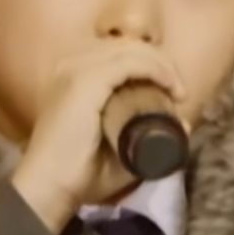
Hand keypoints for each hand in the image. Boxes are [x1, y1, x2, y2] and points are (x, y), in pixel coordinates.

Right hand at [10, 40, 186, 231]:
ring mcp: (76, 69)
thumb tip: (184, 125)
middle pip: (128, 46)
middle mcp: (71, 63)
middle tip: (178, 93)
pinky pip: (130, 62)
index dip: (151, 64)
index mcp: (73, 74)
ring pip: (133, 50)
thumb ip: (147, 139)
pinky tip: (171, 87)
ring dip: (162, 66)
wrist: (50, 188)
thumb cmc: (79, 174)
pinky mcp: (84, 81)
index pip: (119, 52)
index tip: (173, 92)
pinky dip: (157, 69)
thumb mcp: (120, 150)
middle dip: (160, 63)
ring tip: (178, 92)